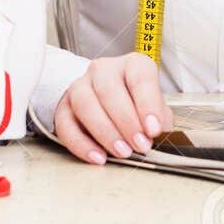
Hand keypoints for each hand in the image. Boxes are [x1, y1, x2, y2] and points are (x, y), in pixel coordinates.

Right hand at [53, 52, 174, 164]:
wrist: (108, 104)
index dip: (148, 104)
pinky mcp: (63, 107)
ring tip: (121, 152)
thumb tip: (158, 135)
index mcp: (132, 65)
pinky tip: (98, 157)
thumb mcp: (156, 109)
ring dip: (104, 131)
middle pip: (108, 89)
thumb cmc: (137, 106)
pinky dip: (81, 144)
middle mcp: (104, 70)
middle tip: (139, 145)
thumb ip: (160, 119)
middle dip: (126, 121)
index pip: (140, 77)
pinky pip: (65, 124)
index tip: (153, 130)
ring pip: (84, 103)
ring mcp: (80, 86)